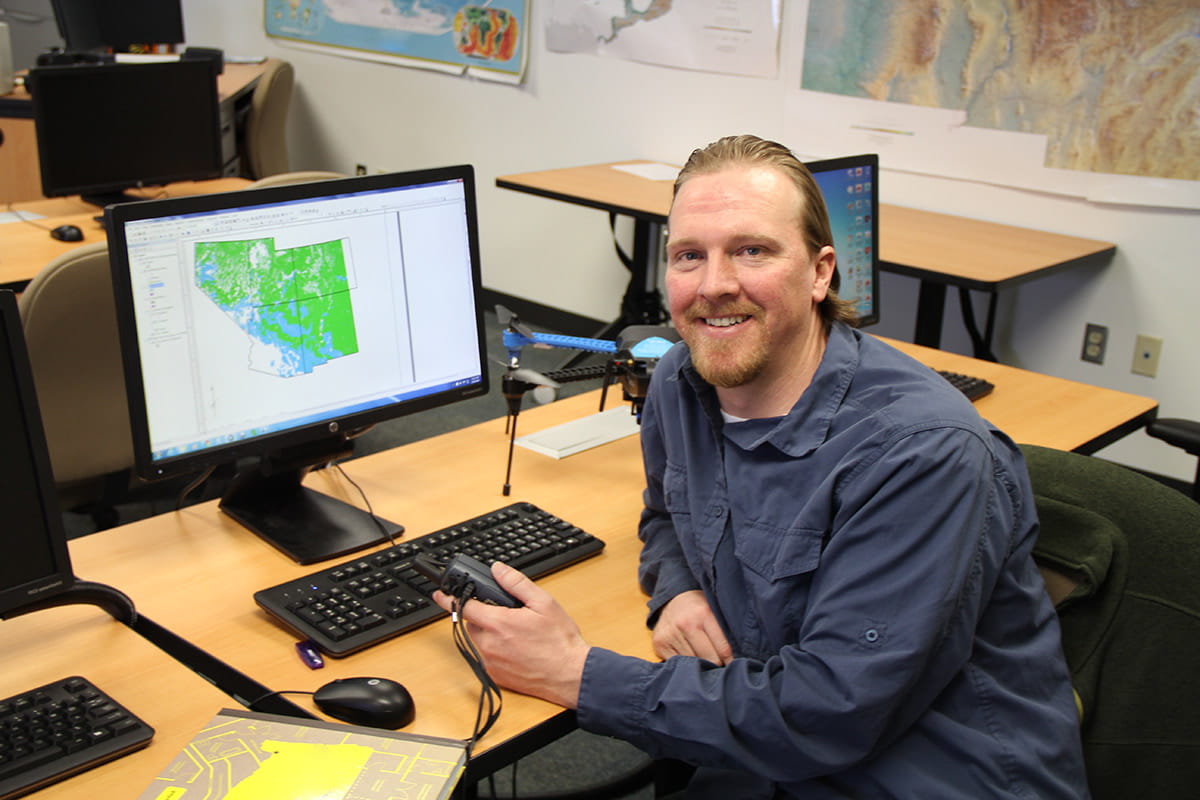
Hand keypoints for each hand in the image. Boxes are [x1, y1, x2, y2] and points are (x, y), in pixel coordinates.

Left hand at [433, 561, 589, 708]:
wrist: (570, 676)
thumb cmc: (560, 642)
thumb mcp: (543, 603)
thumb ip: (516, 584)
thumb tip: (498, 570)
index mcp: (498, 624)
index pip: (464, 607)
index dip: (450, 598)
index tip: (440, 593)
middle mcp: (489, 645)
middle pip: (473, 624)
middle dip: (484, 616)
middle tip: (508, 616)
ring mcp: (490, 663)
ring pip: (479, 641)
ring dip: (490, 634)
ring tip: (517, 635)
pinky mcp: (495, 676)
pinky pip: (486, 657)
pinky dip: (495, 651)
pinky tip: (517, 650)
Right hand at [652, 590, 731, 665]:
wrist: (672, 599)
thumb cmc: (700, 608)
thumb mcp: (716, 610)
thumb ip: (727, 630)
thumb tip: (745, 656)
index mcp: (705, 613)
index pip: (724, 649)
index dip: (732, 661)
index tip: (735, 665)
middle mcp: (686, 623)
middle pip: (710, 659)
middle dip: (717, 663)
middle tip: (719, 661)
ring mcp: (671, 634)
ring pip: (694, 665)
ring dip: (700, 665)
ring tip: (703, 657)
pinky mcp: (660, 643)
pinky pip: (678, 664)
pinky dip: (685, 664)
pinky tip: (689, 655)